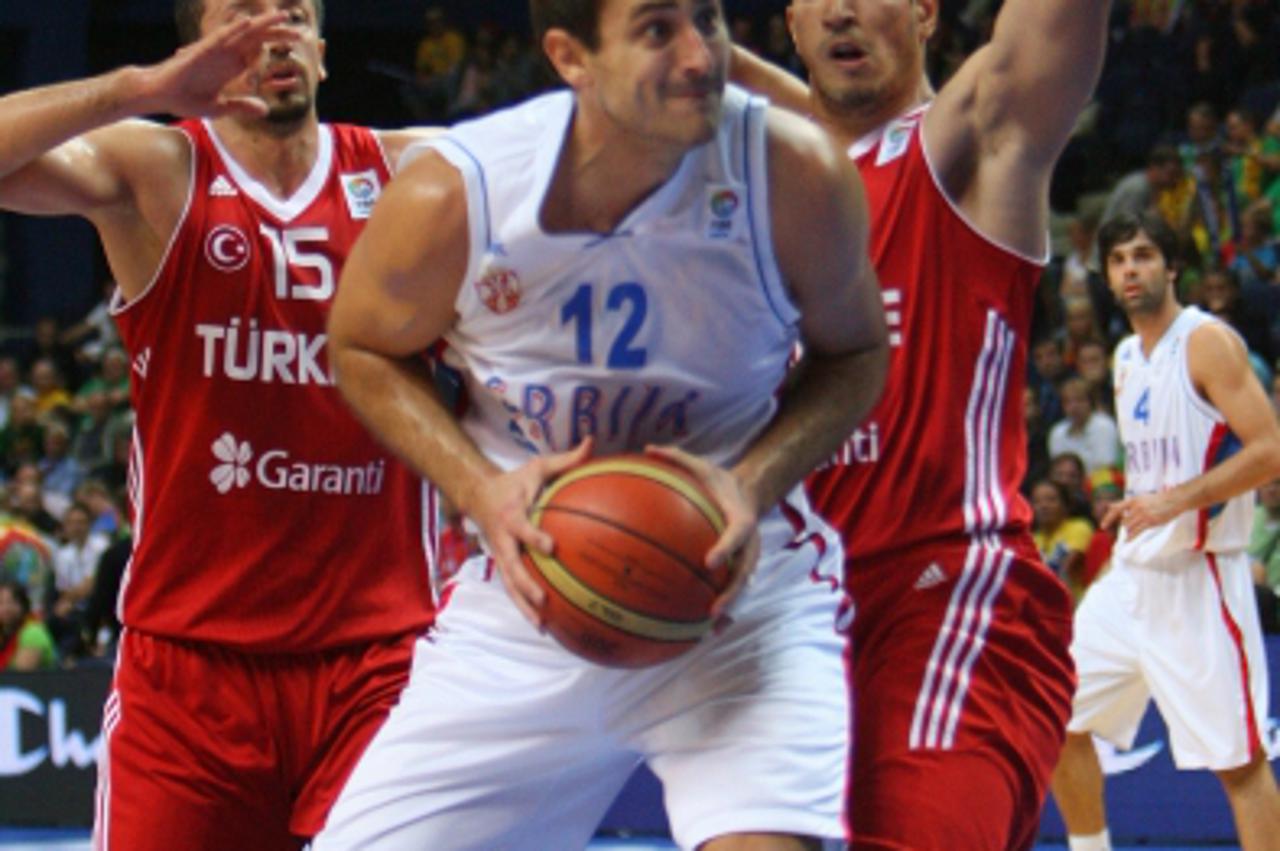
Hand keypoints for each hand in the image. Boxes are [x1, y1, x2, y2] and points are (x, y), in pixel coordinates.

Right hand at [139, 12, 299, 118]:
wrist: (159, 95)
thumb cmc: (185, 99)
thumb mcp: (219, 108)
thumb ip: (241, 106)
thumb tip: (265, 110)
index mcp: (230, 65)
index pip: (258, 50)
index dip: (275, 45)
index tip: (295, 42)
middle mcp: (225, 54)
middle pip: (256, 39)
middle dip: (277, 33)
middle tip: (300, 32)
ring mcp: (213, 51)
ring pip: (242, 33)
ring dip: (261, 25)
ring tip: (281, 17)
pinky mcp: (200, 52)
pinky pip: (220, 39)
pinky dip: (234, 31)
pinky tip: (249, 24)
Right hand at [468, 439, 593, 627]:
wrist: (478, 493)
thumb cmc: (516, 480)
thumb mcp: (538, 466)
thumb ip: (565, 460)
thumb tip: (591, 443)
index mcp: (512, 515)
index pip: (521, 528)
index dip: (533, 537)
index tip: (551, 546)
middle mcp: (503, 540)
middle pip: (511, 567)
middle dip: (525, 585)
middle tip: (543, 600)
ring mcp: (501, 555)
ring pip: (509, 584)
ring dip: (523, 605)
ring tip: (541, 624)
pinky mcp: (503, 565)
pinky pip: (512, 588)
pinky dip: (524, 607)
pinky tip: (543, 624)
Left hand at [645, 444, 761, 617]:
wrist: (747, 493)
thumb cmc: (717, 481)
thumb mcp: (701, 465)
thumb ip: (676, 458)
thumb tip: (647, 449)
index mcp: (742, 517)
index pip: (738, 534)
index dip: (726, 548)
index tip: (710, 562)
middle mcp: (749, 542)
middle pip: (745, 571)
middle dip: (731, 592)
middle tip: (713, 609)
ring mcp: (747, 558)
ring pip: (741, 587)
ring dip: (728, 608)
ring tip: (709, 629)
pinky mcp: (739, 568)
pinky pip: (731, 589)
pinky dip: (721, 608)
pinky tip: (700, 628)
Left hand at [1102, 492, 1180, 535]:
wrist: (1173, 501)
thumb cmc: (1157, 500)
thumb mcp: (1140, 499)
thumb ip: (1126, 504)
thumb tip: (1110, 506)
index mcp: (1133, 500)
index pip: (1116, 509)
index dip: (1108, 518)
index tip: (1102, 526)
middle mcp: (1136, 507)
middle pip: (1123, 521)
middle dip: (1124, 526)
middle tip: (1128, 528)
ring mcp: (1143, 515)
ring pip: (1129, 527)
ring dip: (1128, 531)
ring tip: (1131, 532)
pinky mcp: (1150, 522)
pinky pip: (1137, 531)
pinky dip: (1131, 536)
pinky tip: (1127, 540)